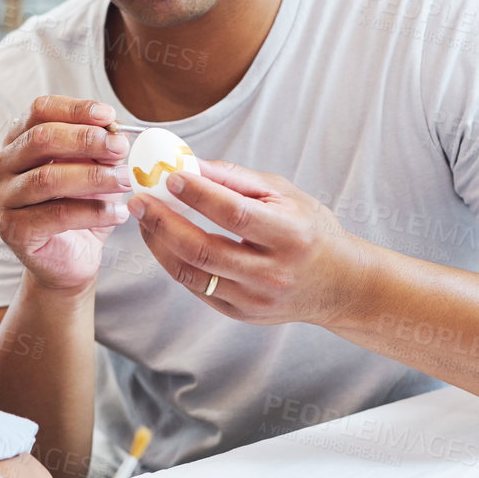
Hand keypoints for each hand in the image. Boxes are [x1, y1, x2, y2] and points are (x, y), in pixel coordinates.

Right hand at [0, 95, 132, 291]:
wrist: (70, 260)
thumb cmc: (80, 208)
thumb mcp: (95, 170)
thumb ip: (100, 149)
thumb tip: (116, 133)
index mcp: (17, 141)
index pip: (40, 110)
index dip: (75, 109)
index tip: (109, 116)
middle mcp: (2, 166)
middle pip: (41, 139)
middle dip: (86, 140)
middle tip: (120, 147)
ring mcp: (3, 199)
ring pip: (48, 178)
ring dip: (94, 177)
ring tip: (126, 180)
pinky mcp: (13, 230)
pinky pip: (57, 215)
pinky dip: (93, 212)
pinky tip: (118, 213)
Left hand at [129, 159, 370, 326]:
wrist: (339, 285)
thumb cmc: (310, 230)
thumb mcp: (285, 195)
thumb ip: (237, 179)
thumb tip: (192, 164)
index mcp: (290, 236)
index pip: (235, 215)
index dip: (199, 195)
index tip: (170, 176)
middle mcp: (272, 273)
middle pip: (205, 249)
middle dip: (163, 222)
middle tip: (139, 199)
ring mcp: (255, 299)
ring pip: (193, 273)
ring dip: (160, 244)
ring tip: (144, 219)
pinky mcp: (241, 313)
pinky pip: (197, 288)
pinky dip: (174, 262)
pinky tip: (163, 241)